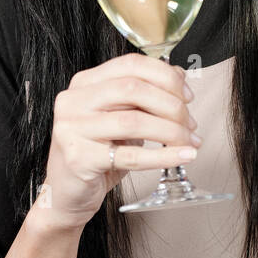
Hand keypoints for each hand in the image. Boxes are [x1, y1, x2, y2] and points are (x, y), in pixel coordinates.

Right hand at [42, 56, 200, 225]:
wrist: (67, 193)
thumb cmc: (96, 154)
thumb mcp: (121, 118)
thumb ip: (144, 96)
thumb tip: (180, 76)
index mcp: (84, 83)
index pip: (130, 65)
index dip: (165, 76)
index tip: (187, 96)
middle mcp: (73, 101)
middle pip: (133, 89)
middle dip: (172, 105)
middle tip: (190, 123)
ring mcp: (72, 128)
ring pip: (133, 121)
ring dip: (171, 131)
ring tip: (189, 142)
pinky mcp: (79, 158)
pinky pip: (130, 156)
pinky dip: (163, 156)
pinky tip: (182, 156)